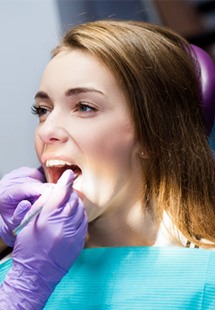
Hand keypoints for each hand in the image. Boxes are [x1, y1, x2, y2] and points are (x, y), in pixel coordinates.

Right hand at [0, 170, 87, 308]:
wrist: (36, 275)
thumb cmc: (28, 250)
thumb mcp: (28, 224)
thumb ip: (41, 207)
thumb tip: (51, 193)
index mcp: (47, 219)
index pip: (60, 194)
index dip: (65, 181)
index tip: (69, 174)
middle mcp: (62, 225)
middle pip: (72, 200)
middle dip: (70, 192)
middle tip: (67, 191)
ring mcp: (73, 234)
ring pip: (80, 210)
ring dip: (76, 203)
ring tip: (70, 203)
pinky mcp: (79, 242)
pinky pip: (84, 222)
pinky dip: (80, 215)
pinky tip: (74, 215)